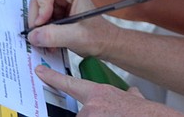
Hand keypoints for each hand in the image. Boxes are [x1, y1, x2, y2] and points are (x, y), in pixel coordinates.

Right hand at [27, 0, 117, 56]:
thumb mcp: (76, 37)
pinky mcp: (55, 12)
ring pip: (36, 10)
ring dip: (38, 28)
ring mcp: (59, 2)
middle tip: (41, 36)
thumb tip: (32, 35)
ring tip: (49, 42)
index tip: (42, 22)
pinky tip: (51, 42)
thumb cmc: (98, 36)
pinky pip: (40, 19)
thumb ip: (54, 35)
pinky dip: (41, 32)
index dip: (40, 5)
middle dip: (37, 19)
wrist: (105, 43)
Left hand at [35, 66, 183, 116]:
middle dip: (91, 116)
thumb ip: (128, 94)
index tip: (39, 71)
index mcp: (98, 93)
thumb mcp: (134, 98)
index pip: (69, 83)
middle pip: (79, 114)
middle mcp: (90, 106)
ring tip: (113, 114)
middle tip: (107, 112)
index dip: (52, 77)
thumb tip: (131, 93)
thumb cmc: (144, 112)